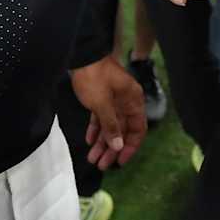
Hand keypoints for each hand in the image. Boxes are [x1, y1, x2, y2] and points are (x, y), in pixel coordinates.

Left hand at [68, 54, 145, 168]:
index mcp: (133, 101)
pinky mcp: (101, 97)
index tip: (120, 162)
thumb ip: (111, 126)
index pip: (138, 130)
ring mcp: (113, 100)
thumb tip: (118, 147)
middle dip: (112, 149)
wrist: (81, 55)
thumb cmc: (95, 78)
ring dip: (102, 142)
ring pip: (110, 126)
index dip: (130, 147)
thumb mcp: (102, 104)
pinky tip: (88, 140)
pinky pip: (101, 117)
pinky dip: (96, 129)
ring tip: (92, 158)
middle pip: (122, 131)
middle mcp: (126, 102)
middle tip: (101, 164)